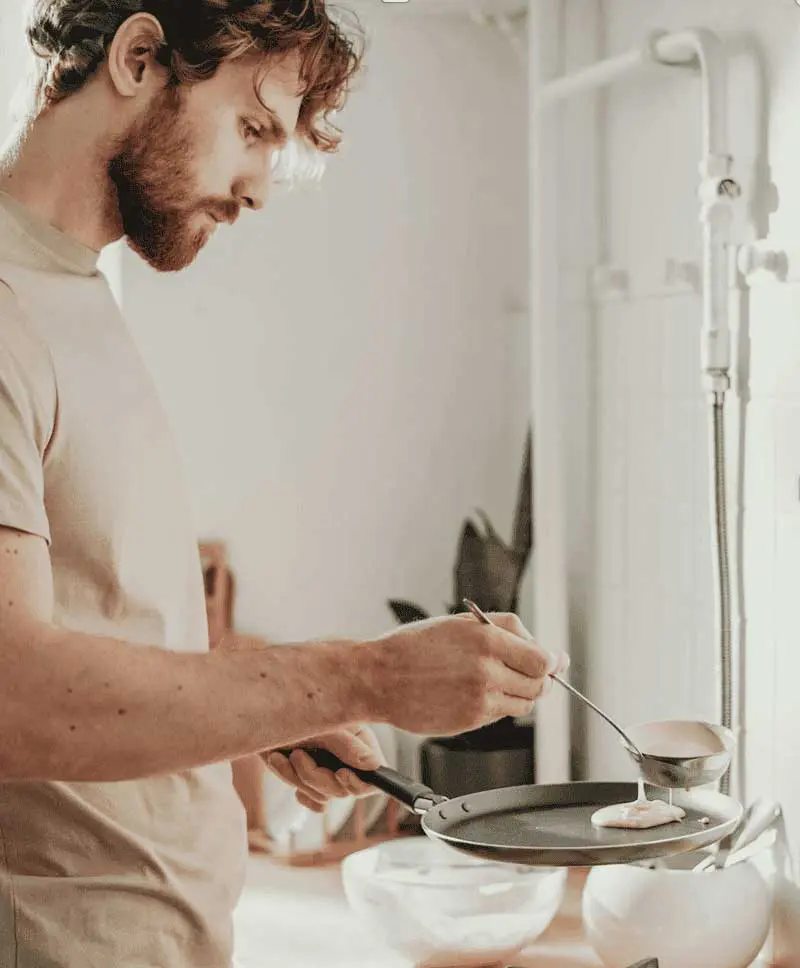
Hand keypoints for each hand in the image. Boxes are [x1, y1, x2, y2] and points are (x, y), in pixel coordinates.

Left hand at [262, 725, 383, 813]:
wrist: (258, 715)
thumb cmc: (291, 710)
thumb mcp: (321, 726)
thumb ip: (347, 746)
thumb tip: (375, 765)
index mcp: (358, 739)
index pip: (375, 773)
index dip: (360, 781)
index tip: (341, 773)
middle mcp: (347, 757)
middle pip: (343, 790)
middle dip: (315, 777)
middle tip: (296, 755)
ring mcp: (329, 769)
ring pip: (324, 797)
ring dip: (297, 779)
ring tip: (279, 755)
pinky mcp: (311, 780)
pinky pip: (314, 801)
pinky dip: (297, 789)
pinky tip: (284, 769)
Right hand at [368, 612, 568, 735]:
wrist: (377, 678)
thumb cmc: (414, 646)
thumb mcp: (460, 622)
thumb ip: (506, 631)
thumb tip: (547, 651)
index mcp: (487, 640)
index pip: (543, 660)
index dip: (550, 662)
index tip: (551, 661)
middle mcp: (487, 671)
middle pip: (539, 685)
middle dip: (538, 678)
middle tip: (522, 670)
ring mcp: (479, 700)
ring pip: (524, 704)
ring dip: (519, 693)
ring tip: (492, 679)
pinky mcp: (470, 721)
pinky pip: (500, 715)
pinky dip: (497, 705)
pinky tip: (474, 692)